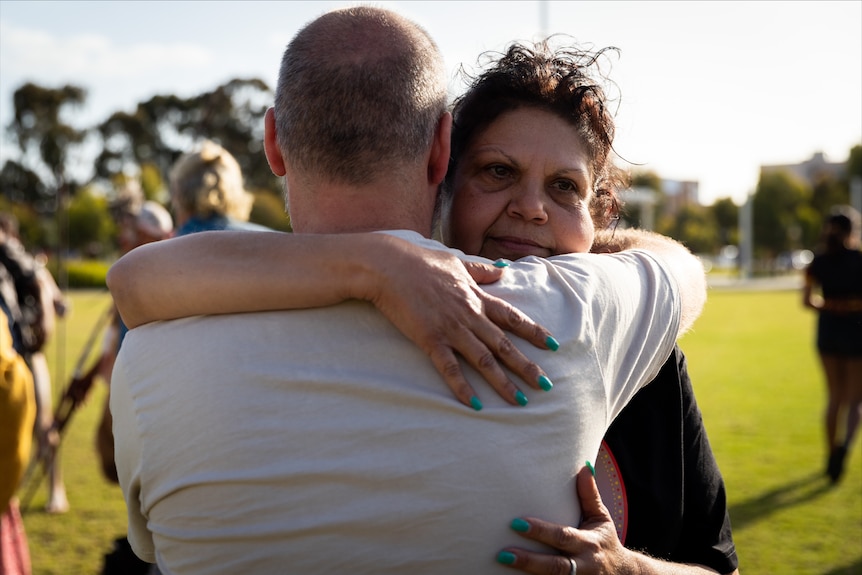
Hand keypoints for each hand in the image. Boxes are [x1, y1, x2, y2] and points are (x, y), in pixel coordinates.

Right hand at [364, 237, 557, 408]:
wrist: (388, 266)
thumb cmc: (420, 261)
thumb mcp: (456, 262)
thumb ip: (481, 271)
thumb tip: (503, 270)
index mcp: (476, 297)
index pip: (512, 317)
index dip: (534, 332)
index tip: (554, 345)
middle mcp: (469, 315)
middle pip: (504, 344)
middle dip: (527, 366)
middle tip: (546, 386)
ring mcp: (451, 329)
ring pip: (483, 359)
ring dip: (503, 382)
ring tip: (520, 401)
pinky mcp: (430, 340)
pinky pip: (449, 368)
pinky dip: (462, 387)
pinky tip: (474, 405)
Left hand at [497, 465, 632, 574]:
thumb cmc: (605, 541)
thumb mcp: (601, 519)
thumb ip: (589, 495)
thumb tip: (584, 467)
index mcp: (588, 544)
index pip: (563, 537)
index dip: (541, 532)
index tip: (517, 523)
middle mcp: (584, 566)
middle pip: (555, 566)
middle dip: (529, 561)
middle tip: (503, 553)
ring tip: (502, 565)